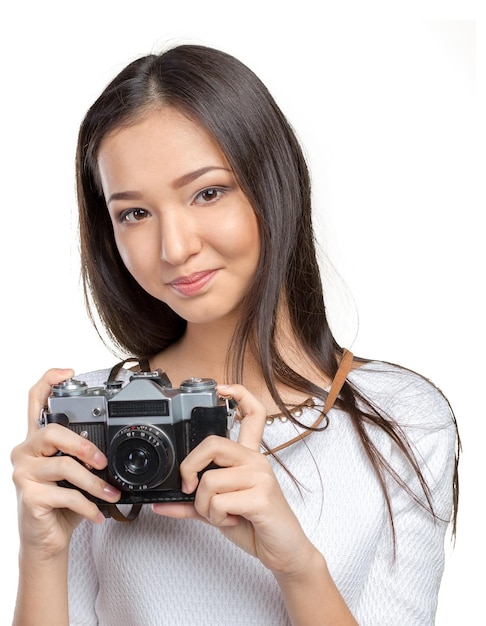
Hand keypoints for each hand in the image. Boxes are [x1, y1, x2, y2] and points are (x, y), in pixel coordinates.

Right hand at [10, 369, 120, 557]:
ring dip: (94, 482)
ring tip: (110, 493)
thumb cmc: (62, 502)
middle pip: (53, 431)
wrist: (46, 540)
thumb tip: (110, 450)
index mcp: (37, 440)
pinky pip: (65, 495)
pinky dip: (88, 505)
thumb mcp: (74, 474)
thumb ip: (83, 455)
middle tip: (103, 461)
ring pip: (64, 466)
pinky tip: (98, 513)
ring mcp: (23, 473)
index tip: (68, 372)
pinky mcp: (28, 496)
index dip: (49, 381)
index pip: (35, 401)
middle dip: (84, 445)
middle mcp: (25, 451)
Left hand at [153, 384, 316, 576]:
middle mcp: (256, 460)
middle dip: (190, 468)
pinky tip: (233, 520)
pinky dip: (216, 517)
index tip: (222, 388)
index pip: (253, 413)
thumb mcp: (218, 510)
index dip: (239, 394)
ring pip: (209, 480)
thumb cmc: (254, 523)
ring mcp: (260, 475)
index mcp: (249, 456)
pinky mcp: (261, 496)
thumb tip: (161, 503)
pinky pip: (219, 501)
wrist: (283, 550)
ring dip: (205, 507)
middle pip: (212, 444)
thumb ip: (192, 504)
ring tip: (222, 514)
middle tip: (189, 489)